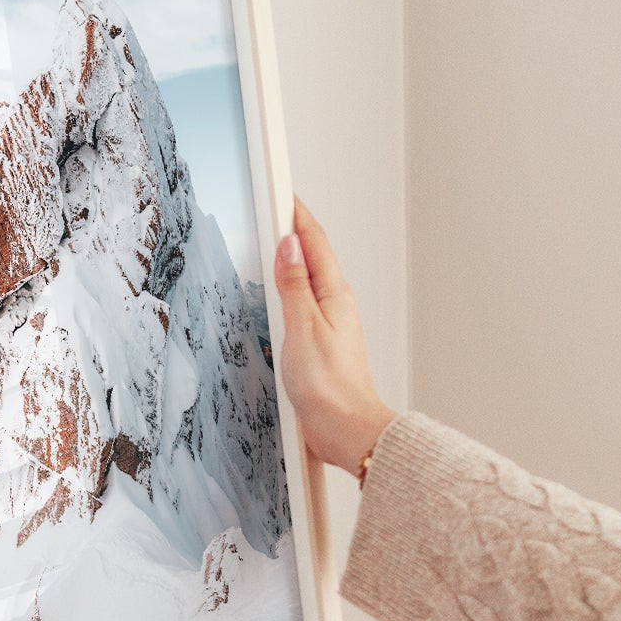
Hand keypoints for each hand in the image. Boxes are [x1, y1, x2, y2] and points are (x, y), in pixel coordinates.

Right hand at [273, 198, 395, 471]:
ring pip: (307, 279)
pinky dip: (289, 289)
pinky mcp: (320, 344)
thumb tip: (288, 245)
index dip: (296, 214)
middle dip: (292, 229)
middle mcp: (335, 304)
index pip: (313, 241)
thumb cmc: (330, 387)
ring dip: (291, 258)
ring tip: (273, 239)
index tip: (281, 190)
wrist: (347, 430)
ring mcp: (329, 324)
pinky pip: (303, 304)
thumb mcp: (302, 329)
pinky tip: (279, 293)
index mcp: (334, 294)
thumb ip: (293, 286)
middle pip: (312, 256)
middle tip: (274, 205)